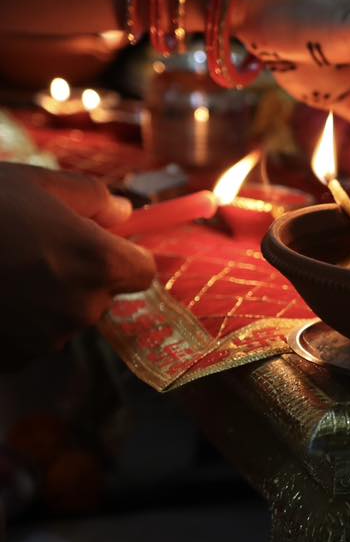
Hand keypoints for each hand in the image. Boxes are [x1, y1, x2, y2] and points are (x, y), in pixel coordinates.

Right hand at [0, 163, 155, 367]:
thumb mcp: (39, 183)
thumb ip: (94, 197)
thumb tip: (124, 214)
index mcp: (99, 263)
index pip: (142, 271)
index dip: (124, 255)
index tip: (100, 243)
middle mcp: (82, 307)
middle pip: (101, 295)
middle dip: (79, 275)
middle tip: (34, 249)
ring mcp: (46, 338)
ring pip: (64, 319)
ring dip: (46, 301)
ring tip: (3, 271)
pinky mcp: (13, 359)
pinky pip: (29, 339)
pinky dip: (15, 323)